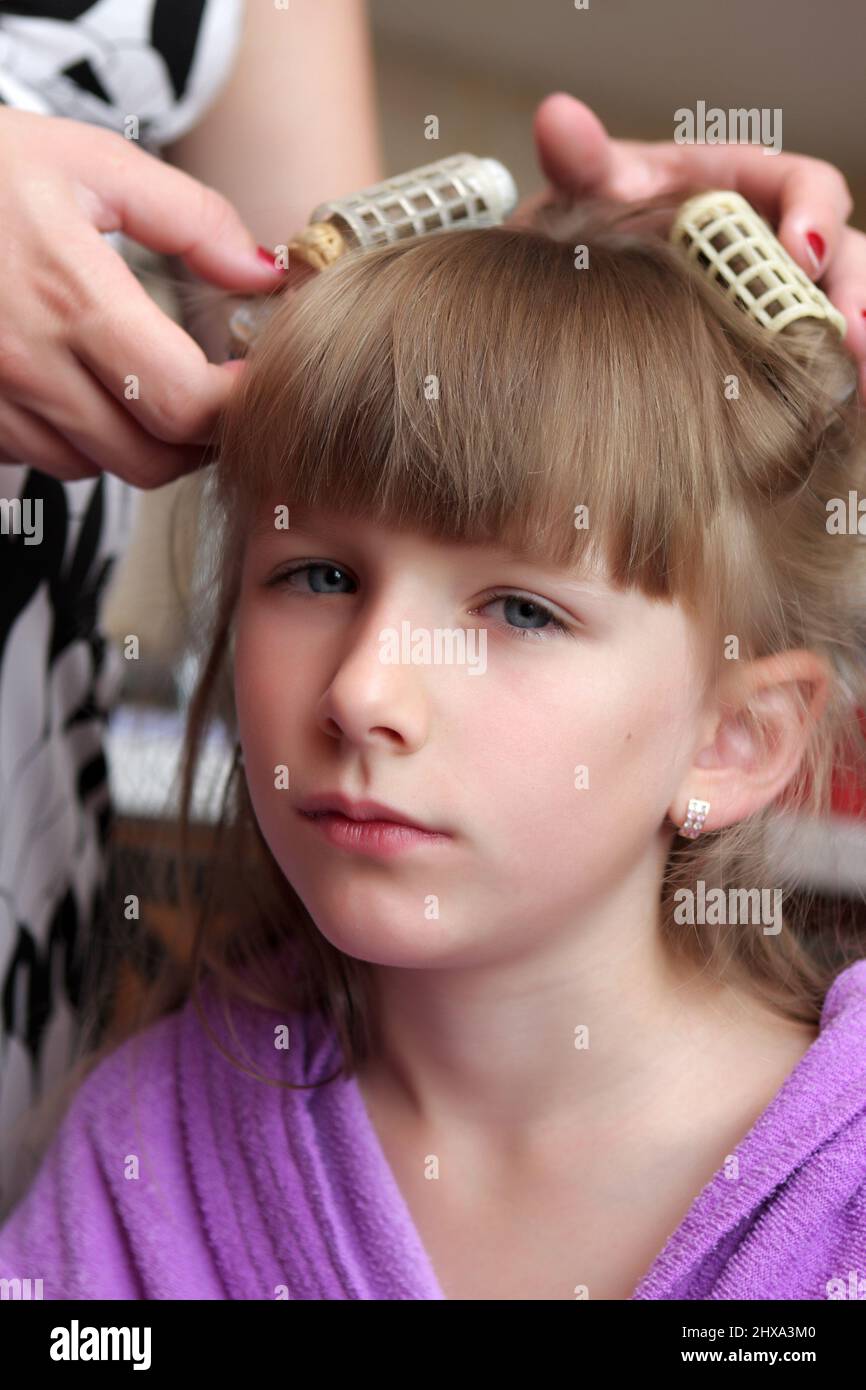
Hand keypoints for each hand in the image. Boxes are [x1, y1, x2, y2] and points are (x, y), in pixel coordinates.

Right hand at [0, 108, 283, 484]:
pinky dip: (76, 441)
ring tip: (142, 386)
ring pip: (97, 467)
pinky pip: (42, 460)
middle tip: (212, 399)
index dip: (235, 408)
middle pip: (150, 458)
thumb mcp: (88, 162)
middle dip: (196, 440)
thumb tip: (263, 273)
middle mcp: (28, 362)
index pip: (184, 404)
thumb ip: (189, 216)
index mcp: (72, 296)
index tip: (250, 382)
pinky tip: (78, 389)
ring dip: (135, 442)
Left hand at [524, 94, 865, 397]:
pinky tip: (844, 405)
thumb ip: (581, 162)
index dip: (815, 214)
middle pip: (846, 257)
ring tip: (857, 376)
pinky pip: (824, 367)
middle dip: (854, 291)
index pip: (808, 187)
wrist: (568, 312)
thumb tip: (558, 119)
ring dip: (859, 343)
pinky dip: (842, 385)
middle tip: (850, 329)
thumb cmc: (592, 240)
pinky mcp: (777, 356)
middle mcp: (777, 245)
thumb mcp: (586, 201)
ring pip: (848, 312)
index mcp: (746, 190)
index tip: (799, 252)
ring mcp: (782, 303)